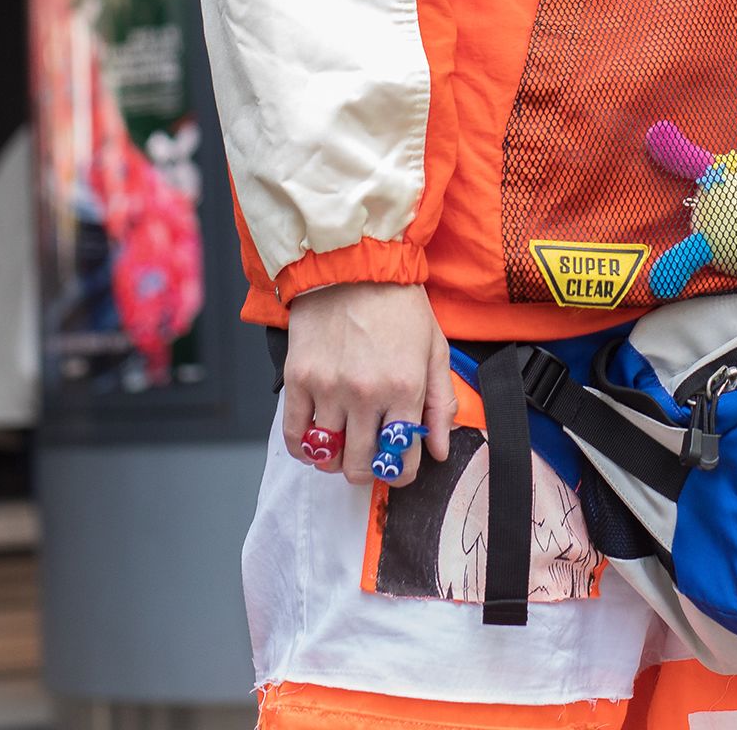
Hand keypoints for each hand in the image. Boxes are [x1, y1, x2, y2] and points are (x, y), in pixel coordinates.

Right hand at [280, 281, 456, 484]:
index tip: (397, 467)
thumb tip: (440, 450)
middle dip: (367, 469)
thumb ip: (441, 403)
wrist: (354, 263)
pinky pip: (295, 435)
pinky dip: (304, 448)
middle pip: (360, 466)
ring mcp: (328, 388)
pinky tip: (316, 441)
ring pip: (328, 455)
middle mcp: (365, 394)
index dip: (401, 473)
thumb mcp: (434, 349)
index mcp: (404, 388)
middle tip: (369, 455)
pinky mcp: (298, 378)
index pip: (402, 460)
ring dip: (336, 458)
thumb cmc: (397, 303)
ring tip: (344, 443)